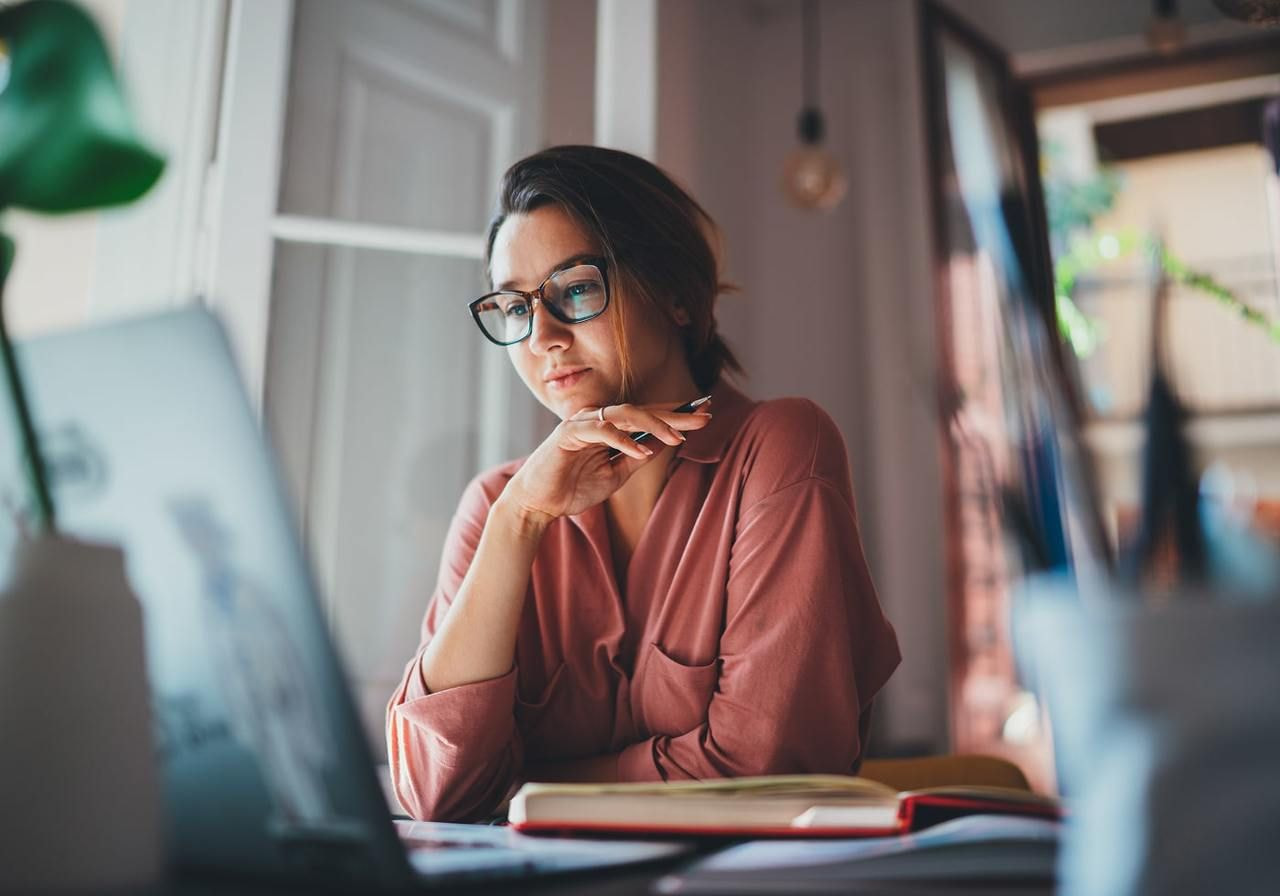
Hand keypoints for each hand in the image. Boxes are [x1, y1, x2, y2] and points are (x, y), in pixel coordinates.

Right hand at [500, 400, 711, 523]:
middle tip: (704, 417)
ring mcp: (582, 423)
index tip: (704, 415)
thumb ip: (636, 458)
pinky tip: (642, 451)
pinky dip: (622, 440)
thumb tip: (664, 444)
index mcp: (609, 427)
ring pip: (624, 414)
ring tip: (678, 437)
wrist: (539, 504)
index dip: (675, 415)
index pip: (647, 416)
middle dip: (674, 415)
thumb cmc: (573, 488)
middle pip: (642, 410)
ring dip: (654, 424)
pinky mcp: (567, 434)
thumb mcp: (615, 475)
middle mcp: (597, 419)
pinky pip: (601, 430)